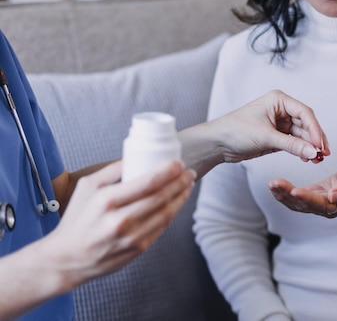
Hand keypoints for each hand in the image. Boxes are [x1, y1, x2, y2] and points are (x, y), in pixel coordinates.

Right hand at [42, 160, 194, 287]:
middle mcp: (120, 220)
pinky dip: (173, 212)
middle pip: (161, 197)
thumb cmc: (77, 219)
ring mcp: (131, 237)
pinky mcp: (138, 249)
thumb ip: (111, 170)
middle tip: (189, 172)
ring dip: (181, 197)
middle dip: (180, 182)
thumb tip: (135, 156)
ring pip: (166, 213)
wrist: (68, 258)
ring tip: (188, 185)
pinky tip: (178, 202)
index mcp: (107, 200)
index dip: (168, 172)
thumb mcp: (87, 187)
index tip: (178, 163)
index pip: (148, 183)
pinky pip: (162, 227)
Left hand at [209, 90, 328, 162]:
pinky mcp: (277, 136)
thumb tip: (313, 152)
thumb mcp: (266, 137)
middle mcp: (281, 109)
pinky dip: (301, 150)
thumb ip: (291, 145)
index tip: (320, 145)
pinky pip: (294, 143)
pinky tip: (307, 158)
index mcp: (279, 100)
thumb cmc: (235, 131)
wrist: (217, 143)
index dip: (315, 129)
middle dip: (315, 140)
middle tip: (324, 155)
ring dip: (309, 147)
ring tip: (317, 160)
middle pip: (306, 124)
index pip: (305, 113)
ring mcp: (280, 123)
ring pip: (302, 135)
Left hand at [268, 164, 336, 217]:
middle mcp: (327, 208)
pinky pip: (297, 198)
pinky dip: (285, 192)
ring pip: (297, 203)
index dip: (307, 198)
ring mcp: (319, 204)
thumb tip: (333, 197)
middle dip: (288, 194)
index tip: (295, 190)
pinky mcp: (314, 196)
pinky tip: (275, 186)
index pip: (320, 204)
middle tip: (275, 183)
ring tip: (272, 184)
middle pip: (304, 205)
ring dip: (283, 194)